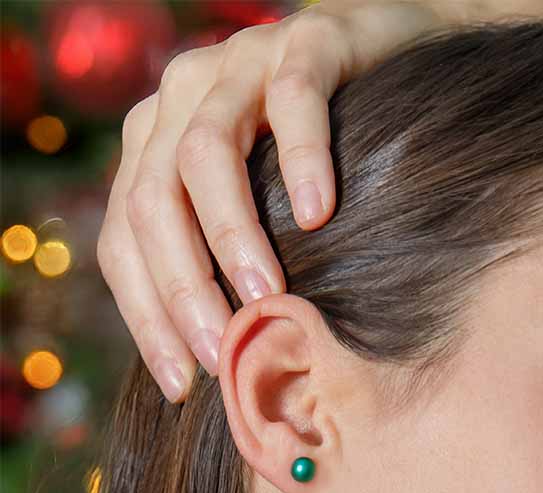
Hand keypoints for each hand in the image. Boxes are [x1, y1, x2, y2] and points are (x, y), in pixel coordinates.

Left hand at [96, 0, 542, 402]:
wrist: (398, 60)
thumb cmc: (333, 159)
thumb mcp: (268, 212)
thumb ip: (234, 260)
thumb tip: (227, 362)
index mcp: (159, 145)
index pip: (126, 237)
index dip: (145, 316)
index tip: (182, 385)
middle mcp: (183, 99)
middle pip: (153, 200)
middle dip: (183, 288)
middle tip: (225, 353)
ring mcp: (240, 63)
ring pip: (207, 153)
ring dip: (231, 234)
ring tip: (268, 296)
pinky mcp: (308, 39)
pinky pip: (295, 99)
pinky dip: (302, 159)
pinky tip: (320, 214)